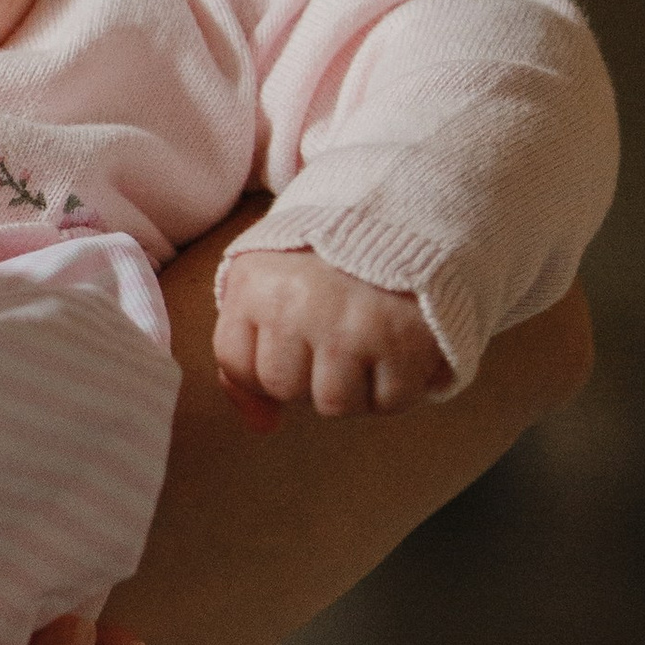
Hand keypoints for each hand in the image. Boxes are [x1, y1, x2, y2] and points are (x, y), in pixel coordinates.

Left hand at [216, 248, 448, 416]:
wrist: (403, 219)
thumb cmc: (322, 262)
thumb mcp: (265, 287)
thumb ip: (245, 354)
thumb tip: (261, 425)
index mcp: (255, 285)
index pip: (238, 366)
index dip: (263, 365)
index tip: (289, 339)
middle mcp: (299, 306)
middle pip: (285, 389)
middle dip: (306, 375)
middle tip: (332, 338)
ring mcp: (354, 327)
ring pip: (335, 404)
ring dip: (351, 388)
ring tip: (364, 348)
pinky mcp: (406, 343)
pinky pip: (390, 403)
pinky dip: (395, 388)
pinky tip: (396, 352)